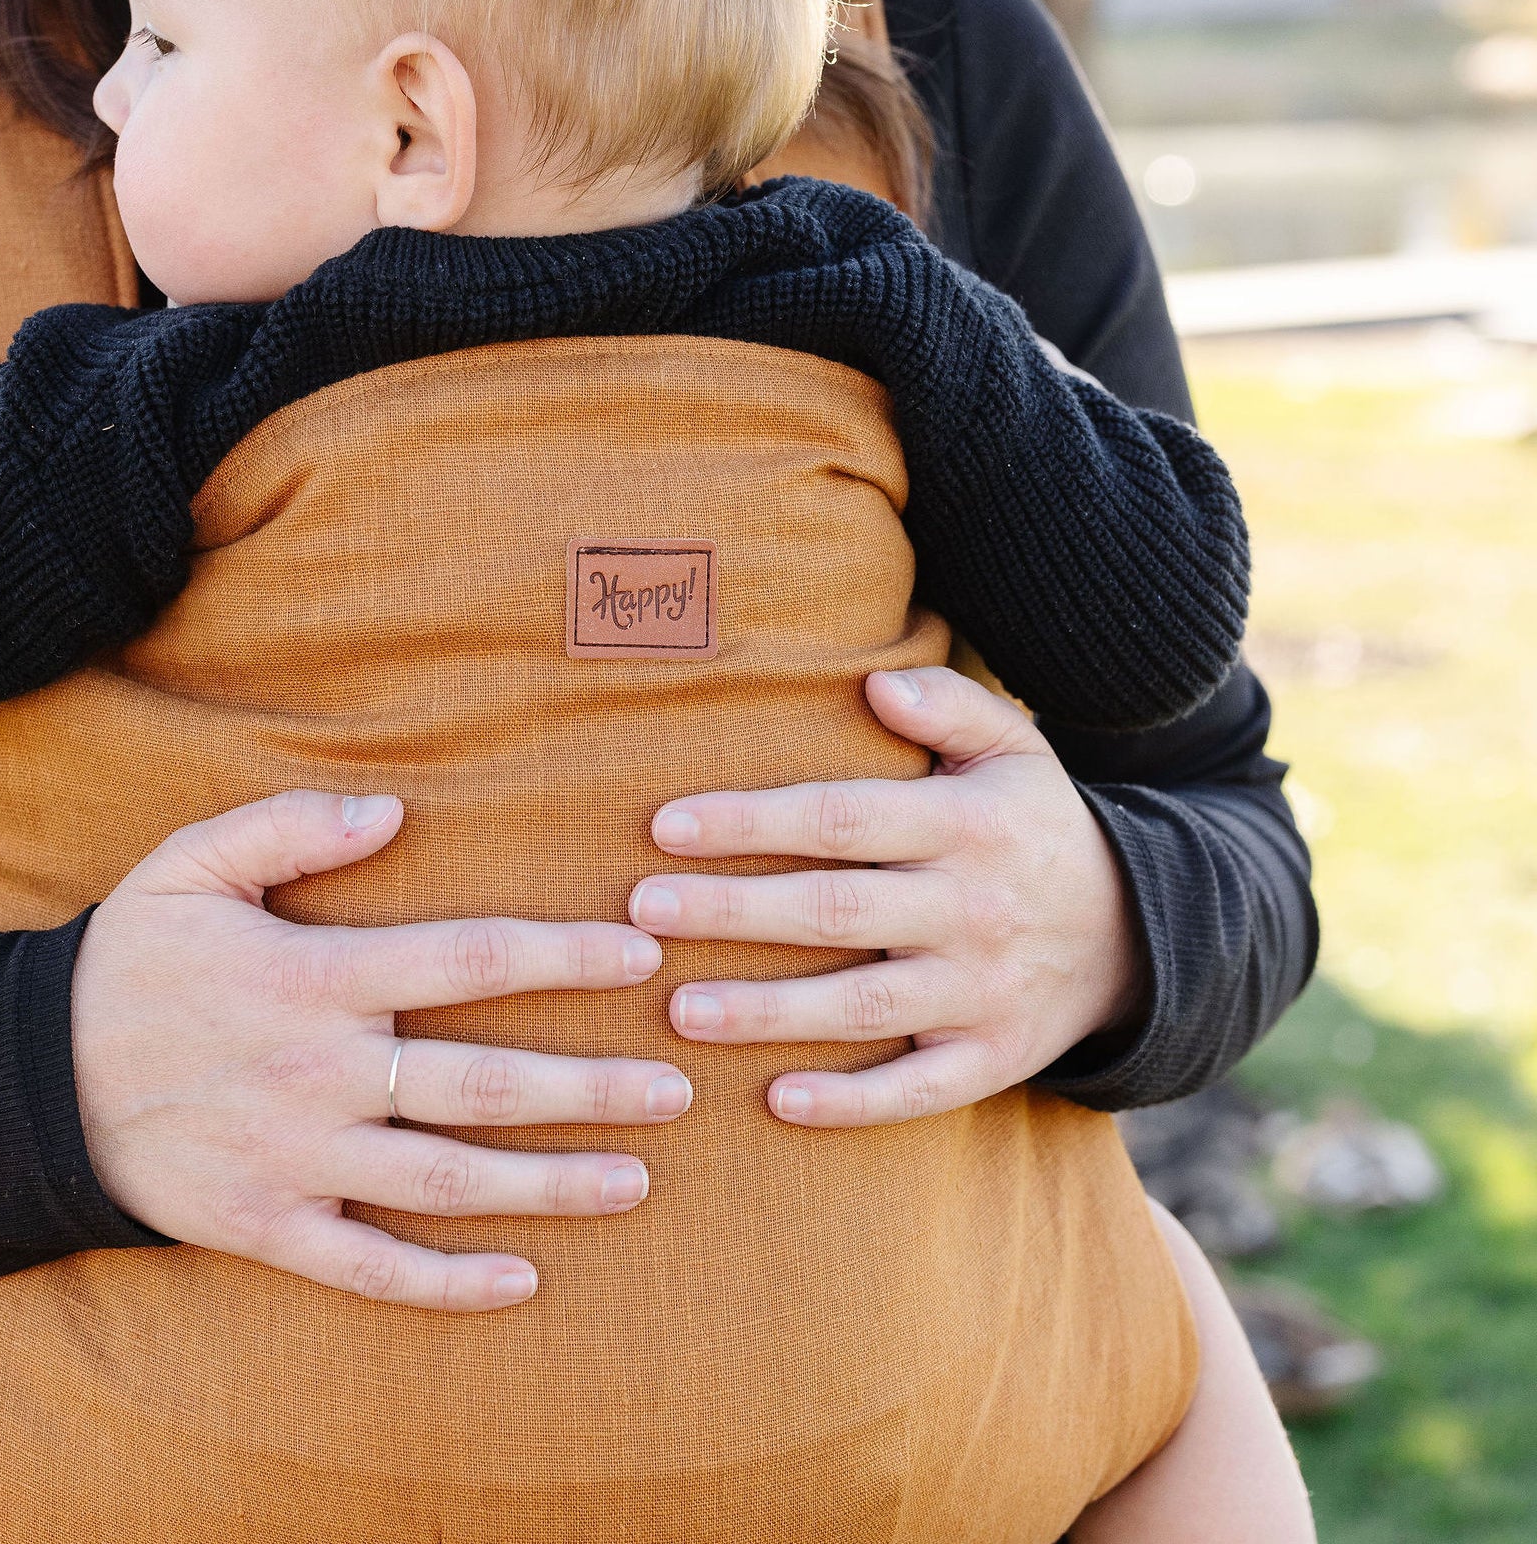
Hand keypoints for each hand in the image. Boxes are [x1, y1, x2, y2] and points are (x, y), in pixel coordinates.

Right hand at [72, 791, 690, 1312]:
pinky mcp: (270, 1228)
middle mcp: (320, 1074)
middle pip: (481, 1083)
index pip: (466, 959)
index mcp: (313, 976)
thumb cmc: (129, 962)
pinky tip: (523, 1280)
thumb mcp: (188, 865)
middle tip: (680, 1088)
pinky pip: (371, 1268)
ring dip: (550, 1183)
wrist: (28, 1084)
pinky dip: (447, 1283)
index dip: (561, 956)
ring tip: (638, 1179)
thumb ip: (287, 825)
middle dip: (590, 1086)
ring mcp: (297, 1161)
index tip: (640, 956)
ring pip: (447, 1181)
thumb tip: (390, 811)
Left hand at [627, 667, 1142, 1126]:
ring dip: (768, 1011)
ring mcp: (982, 993)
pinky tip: (776, 1100)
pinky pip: (917, 1090)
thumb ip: (948, 707)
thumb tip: (874, 682)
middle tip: (642, 911)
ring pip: (862, 1006)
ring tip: (679, 1011)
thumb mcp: (1014, 749)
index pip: (841, 818)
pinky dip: (850, 1101)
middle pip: (835, 911)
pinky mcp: (992, 1061)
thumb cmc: (1032, 827)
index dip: (751, 823)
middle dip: (734, 912)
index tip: (665, 827)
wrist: (1140, 934)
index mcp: (966, 826)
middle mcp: (971, 910)